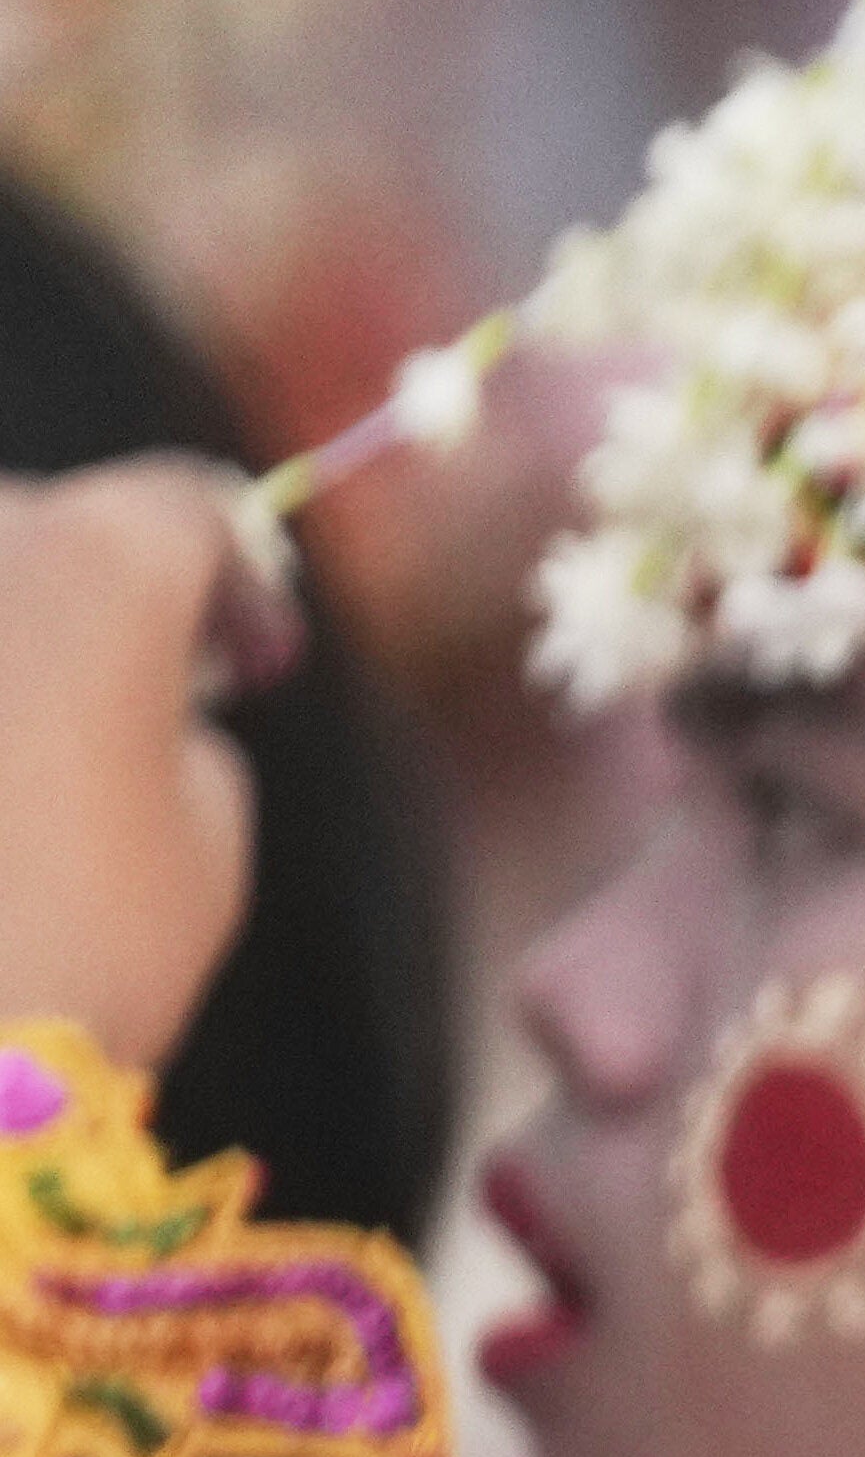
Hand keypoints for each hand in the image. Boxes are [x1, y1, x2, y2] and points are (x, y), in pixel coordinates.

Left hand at [0, 457, 288, 1073]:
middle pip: (38, 523)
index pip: (187, 507)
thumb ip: (190, 729)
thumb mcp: (207, 845)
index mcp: (98, 560)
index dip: (236, 576)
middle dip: (85, 601)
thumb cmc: (74, 950)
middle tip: (120, 707)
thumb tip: (154, 698)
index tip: (249, 652)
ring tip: (19, 761)